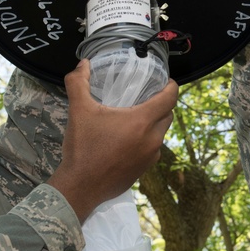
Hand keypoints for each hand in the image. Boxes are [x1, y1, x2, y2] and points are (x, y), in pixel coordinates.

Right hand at [47, 60, 177, 221]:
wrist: (80, 187)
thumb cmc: (83, 147)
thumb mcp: (78, 110)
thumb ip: (78, 83)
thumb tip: (82, 63)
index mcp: (142, 122)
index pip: (170, 98)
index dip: (171, 86)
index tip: (166, 81)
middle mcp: (152, 140)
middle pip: (167, 116)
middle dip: (161, 105)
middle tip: (146, 98)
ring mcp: (150, 157)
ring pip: (160, 134)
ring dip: (153, 125)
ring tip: (135, 119)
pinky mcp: (143, 171)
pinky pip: (152, 151)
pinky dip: (146, 142)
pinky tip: (128, 141)